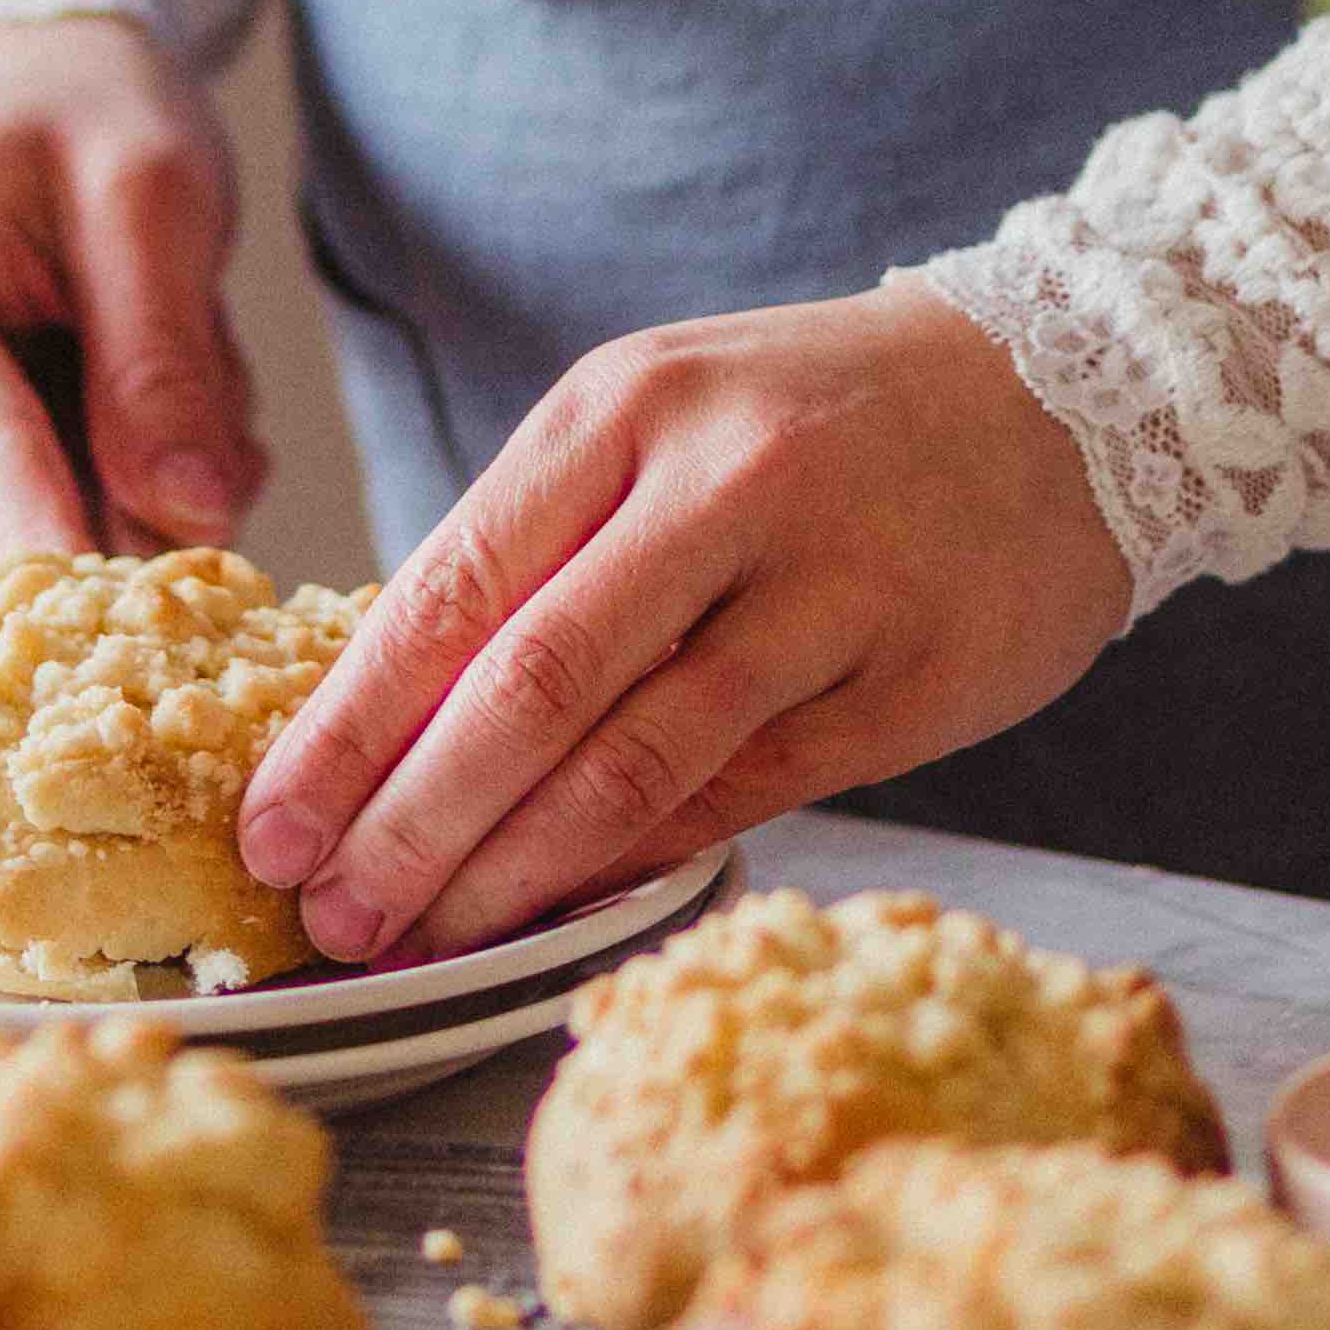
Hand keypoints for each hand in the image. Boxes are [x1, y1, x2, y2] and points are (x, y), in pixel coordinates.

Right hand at [0, 17, 261, 576]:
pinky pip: (9, 526)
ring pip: (9, 538)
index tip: (118, 614)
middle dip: (124, 489)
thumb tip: (189, 512)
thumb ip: (163, 353)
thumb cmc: (74, 111)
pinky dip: (96, 484)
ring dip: (119, 483)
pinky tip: (125, 399)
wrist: (14, 84)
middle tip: (216, 396)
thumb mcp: (153, 190)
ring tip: (165, 361)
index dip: (50, 536)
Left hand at [233, 289, 1126, 962]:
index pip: (451, 588)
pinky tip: (565, 913)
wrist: (1060, 387)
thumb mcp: (658, 418)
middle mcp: (718, 485)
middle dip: (410, 822)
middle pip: (529, 685)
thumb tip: (386, 720)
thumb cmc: (811, 420)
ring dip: (514, 869)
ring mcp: (824, 586)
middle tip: (330, 918)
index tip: (269, 827)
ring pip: (637, 758)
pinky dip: (640, 859)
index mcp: (622, 408)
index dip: (348, 727)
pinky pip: (744, 790)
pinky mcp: (903, 678)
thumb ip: (539, 550)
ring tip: (425, 941)